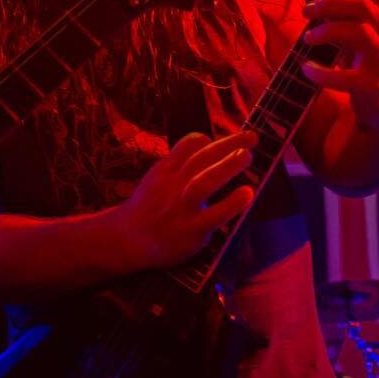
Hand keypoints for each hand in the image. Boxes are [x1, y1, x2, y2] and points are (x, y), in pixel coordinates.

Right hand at [110, 131, 256, 270]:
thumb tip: (205, 145)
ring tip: (248, 156)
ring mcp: (182, 207)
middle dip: (228, 144)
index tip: (222, 141)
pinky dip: (231, 203)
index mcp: (165, 170)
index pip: (187, 146)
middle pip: (201, 158)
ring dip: (227, 166)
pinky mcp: (191, 230)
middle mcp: (173, 185)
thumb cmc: (147, 208)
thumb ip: (177, 164)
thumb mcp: (155, 178)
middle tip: (251, 137)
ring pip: (205, 181)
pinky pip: (214, 215)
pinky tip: (247, 193)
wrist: (126, 239)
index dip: (207, 140)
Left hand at [302, 0, 378, 137]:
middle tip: (306, 11)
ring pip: (362, 33)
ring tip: (307, 38)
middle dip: (332, 4)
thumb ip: (355, 25)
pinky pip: (346, 77)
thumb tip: (321, 5)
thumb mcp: (370, 45)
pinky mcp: (373, 89)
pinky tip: (307, 69)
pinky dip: (322, 72)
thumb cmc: (374, 74)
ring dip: (329, 31)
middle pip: (366, 8)